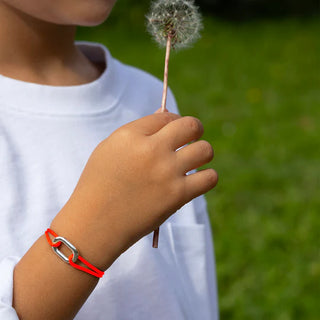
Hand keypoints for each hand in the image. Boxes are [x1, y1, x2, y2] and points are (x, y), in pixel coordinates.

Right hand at [51, 112, 217, 269]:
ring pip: (205, 150)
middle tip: (191, 138)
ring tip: (193, 161)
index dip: (173, 122)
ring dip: (202, 153)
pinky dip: (206, 177)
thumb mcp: (109, 149)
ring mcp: (166, 172)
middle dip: (195, 129)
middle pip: (191, 126)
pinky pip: (210, 178)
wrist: (94, 224)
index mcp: (130, 135)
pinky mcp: (177, 195)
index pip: (166, 117)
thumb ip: (138, 132)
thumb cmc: (98, 185)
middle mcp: (151, 149)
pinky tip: (196, 181)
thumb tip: (165, 116)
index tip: (174, 132)